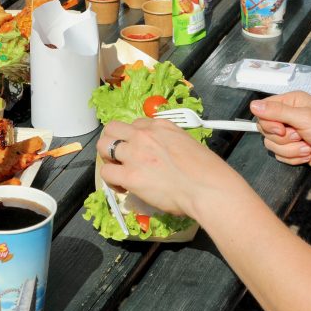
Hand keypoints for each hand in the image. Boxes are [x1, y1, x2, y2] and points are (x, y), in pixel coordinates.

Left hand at [97, 118, 231, 217]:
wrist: (207, 187)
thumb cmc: (205, 171)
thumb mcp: (187, 144)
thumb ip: (170, 144)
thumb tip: (163, 156)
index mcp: (161, 125)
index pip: (136, 124)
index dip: (134, 138)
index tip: (138, 150)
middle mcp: (144, 134)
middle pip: (112, 128)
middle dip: (112, 141)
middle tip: (119, 157)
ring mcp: (135, 153)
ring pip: (103, 145)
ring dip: (107, 158)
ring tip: (117, 170)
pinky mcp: (130, 175)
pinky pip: (106, 172)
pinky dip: (111, 180)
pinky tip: (123, 187)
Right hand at [251, 92, 310, 180]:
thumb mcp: (303, 118)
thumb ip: (276, 112)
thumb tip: (252, 105)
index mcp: (291, 102)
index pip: (264, 109)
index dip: (268, 122)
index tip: (280, 129)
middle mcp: (288, 116)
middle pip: (265, 128)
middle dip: (282, 138)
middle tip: (298, 136)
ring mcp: (290, 134)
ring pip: (272, 144)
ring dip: (290, 149)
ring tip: (307, 146)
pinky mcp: (292, 149)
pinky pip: (280, 155)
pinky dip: (293, 157)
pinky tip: (307, 154)